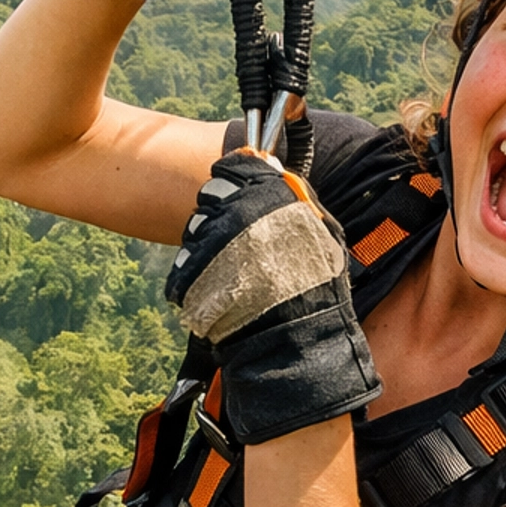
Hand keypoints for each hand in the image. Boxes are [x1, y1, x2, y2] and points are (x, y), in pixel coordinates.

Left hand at [165, 151, 379, 442]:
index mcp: (268, 195)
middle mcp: (234, 211)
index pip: (235, 167)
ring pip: (195, 232)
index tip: (240, 196)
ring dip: (208, 250)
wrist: (296, 339)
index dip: (235, 179)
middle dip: (220, 216)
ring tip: (233, 278)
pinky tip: (220, 296)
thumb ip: (295, 197)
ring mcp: (208, 242)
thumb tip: (271, 168)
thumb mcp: (321, 232)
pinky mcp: (187, 273)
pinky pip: (184, 267)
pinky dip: (196, 280)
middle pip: (209, 197)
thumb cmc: (315, 287)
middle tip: (238, 244)